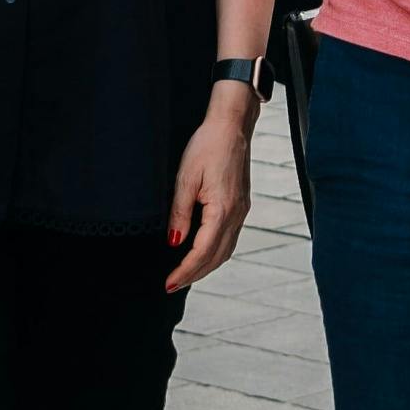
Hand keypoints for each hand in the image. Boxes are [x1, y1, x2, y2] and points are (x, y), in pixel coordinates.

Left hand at [165, 89, 255, 290]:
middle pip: (216, 257)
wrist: (232, 125)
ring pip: (225, 250)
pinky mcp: (241, 205)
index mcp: (223, 209)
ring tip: (185, 274)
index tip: (168, 282)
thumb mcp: (185, 178)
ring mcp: (241, 210)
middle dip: (194, 274)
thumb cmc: (208, 145)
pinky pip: (230, 238)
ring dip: (206, 266)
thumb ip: (180, 213)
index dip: (184, 271)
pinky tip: (202, 253)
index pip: (202, 252)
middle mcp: (236, 214)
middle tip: (172, 285)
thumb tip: (174, 242)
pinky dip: (215, 252)